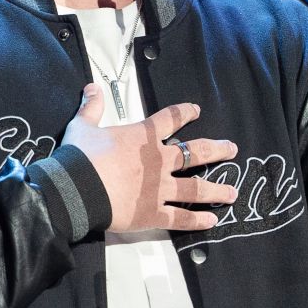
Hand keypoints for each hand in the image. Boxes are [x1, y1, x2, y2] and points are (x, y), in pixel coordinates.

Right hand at [62, 86, 239, 232]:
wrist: (75, 189)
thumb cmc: (79, 156)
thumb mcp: (82, 126)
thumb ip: (91, 107)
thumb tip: (92, 86)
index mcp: (143, 138)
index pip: (170, 119)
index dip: (185, 113)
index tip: (196, 110)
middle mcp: (159, 162)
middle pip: (197, 152)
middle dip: (217, 150)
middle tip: (233, 149)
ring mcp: (160, 189)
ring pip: (197, 188)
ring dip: (217, 190)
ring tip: (232, 192)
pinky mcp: (154, 214)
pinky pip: (181, 218)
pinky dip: (198, 219)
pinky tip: (213, 220)